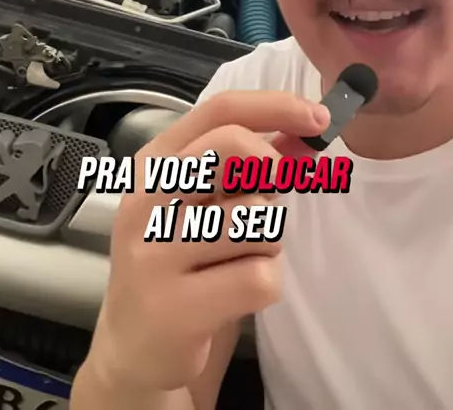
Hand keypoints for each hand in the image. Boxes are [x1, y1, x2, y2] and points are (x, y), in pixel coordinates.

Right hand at [86, 90, 329, 392]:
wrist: (134, 346)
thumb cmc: (180, 260)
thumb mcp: (206, 202)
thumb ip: (249, 164)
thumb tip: (308, 130)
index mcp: (154, 163)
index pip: (218, 109)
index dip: (276, 105)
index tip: (318, 118)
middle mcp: (145, 199)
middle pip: (232, 145)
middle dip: (270, 170)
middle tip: (267, 200)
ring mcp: (153, 253)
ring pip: (257, 217)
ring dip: (268, 242)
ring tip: (238, 260)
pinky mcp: (174, 307)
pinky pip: (260, 277)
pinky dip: (265, 285)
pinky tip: (235, 295)